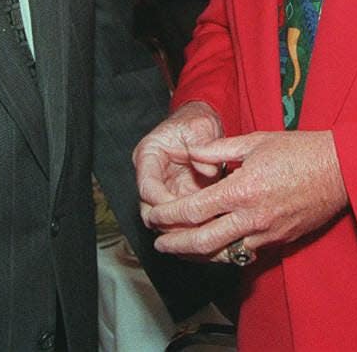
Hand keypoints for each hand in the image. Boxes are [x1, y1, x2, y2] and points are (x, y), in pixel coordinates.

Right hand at [133, 101, 223, 227]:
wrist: (201, 125)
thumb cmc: (195, 122)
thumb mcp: (200, 127)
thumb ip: (203, 145)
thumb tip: (209, 171)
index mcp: (148, 155)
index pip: (147, 186)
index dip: (162, 203)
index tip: (182, 210)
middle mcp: (152, 176)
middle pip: (150, 210)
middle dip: (170, 223)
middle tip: (193, 230)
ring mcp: (164, 190)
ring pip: (163, 221)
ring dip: (181, 231)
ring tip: (202, 234)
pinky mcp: (178, 200)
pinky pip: (179, 221)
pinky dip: (191, 229)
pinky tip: (207, 233)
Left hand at [145, 129, 347, 261]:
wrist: (340, 170)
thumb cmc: (298, 150)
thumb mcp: (254, 141)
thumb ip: (217, 150)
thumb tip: (189, 152)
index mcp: (241, 189)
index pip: (193, 210)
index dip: (167, 216)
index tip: (153, 215)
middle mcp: (250, 217)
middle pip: (202, 242)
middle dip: (175, 245)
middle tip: (159, 243)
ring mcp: (265, 234)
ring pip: (222, 254)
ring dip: (196, 255)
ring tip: (180, 249)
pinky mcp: (279, 241)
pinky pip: (244, 254)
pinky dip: (224, 254)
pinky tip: (214, 249)